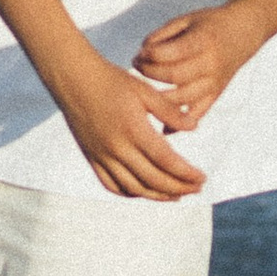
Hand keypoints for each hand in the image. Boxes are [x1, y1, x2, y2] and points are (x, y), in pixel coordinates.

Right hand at [56, 54, 208, 200]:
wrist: (74, 79)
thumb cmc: (112, 80)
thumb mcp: (145, 90)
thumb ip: (170, 111)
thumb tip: (195, 127)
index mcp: (134, 130)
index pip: (166, 161)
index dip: (186, 174)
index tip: (202, 178)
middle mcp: (117, 148)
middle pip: (153, 180)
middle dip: (179, 188)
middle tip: (197, 189)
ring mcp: (102, 156)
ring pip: (134, 188)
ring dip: (158, 196)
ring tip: (177, 196)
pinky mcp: (92, 158)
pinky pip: (112, 185)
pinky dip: (131, 193)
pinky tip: (145, 191)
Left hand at [135, 4, 258, 120]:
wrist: (242, 33)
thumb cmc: (208, 25)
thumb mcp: (186, 20)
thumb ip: (162, 35)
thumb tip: (142, 54)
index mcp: (203, 41)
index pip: (171, 53)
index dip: (149, 54)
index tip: (139, 53)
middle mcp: (211, 64)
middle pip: (174, 76)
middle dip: (149, 72)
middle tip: (138, 66)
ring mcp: (214, 82)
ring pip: (183, 98)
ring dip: (158, 96)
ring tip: (146, 87)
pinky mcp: (215, 95)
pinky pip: (197, 114)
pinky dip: (180, 123)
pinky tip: (163, 125)